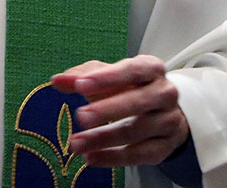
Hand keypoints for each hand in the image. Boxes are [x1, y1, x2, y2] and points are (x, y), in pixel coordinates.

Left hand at [51, 55, 189, 167]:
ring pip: (137, 131)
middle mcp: (165, 93)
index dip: (106, 78)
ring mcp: (168, 121)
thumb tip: (57, 81)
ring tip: (76, 144)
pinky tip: (92, 157)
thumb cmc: (131, 89)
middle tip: (81, 117)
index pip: (131, 70)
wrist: (164, 113)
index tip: (80, 85)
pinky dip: (114, 157)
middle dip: (107, 110)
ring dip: (103, 138)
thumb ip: (83, 76)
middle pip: (138, 102)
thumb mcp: (108, 77)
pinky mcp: (165, 147)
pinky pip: (140, 154)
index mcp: (151, 69)